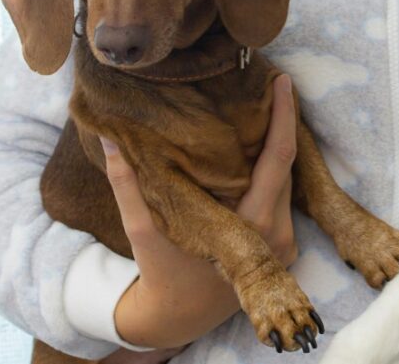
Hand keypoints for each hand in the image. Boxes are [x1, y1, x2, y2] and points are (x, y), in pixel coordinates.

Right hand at [103, 74, 299, 349]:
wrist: (179, 317)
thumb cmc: (161, 272)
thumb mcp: (142, 229)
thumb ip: (127, 185)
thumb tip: (110, 139)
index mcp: (252, 228)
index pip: (278, 161)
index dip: (283, 118)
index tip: (283, 83)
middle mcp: (278, 234)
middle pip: (288, 166)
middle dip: (283, 122)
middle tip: (271, 83)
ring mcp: (286, 241)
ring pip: (288, 180)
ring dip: (278, 144)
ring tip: (266, 103)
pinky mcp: (285, 243)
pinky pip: (284, 195)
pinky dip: (274, 169)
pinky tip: (261, 142)